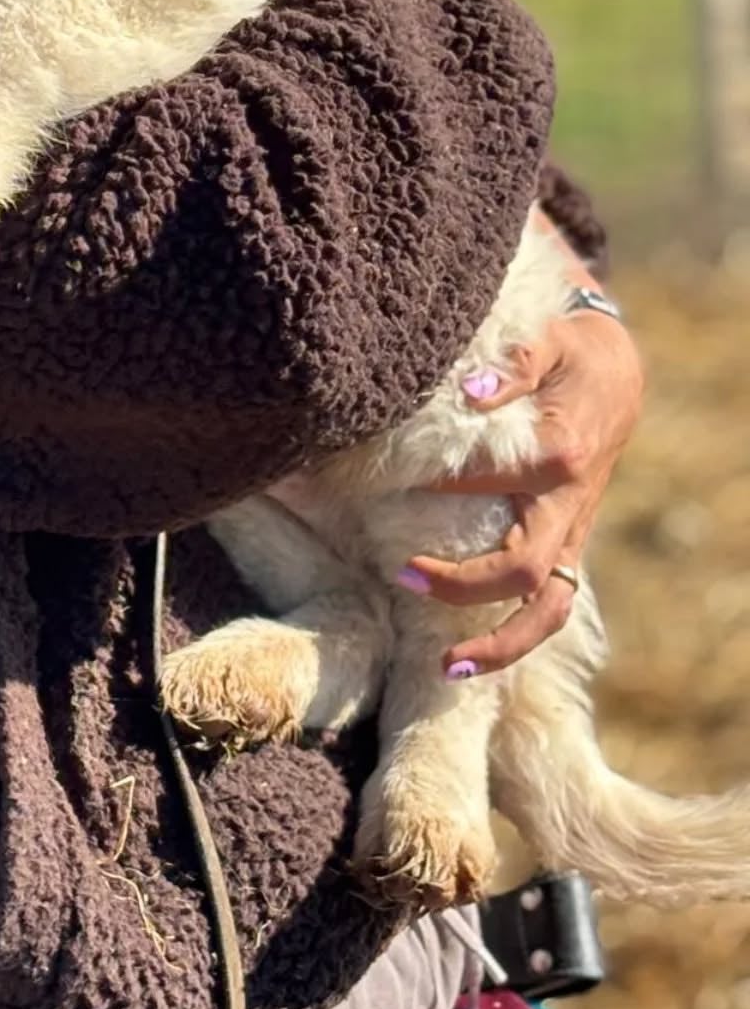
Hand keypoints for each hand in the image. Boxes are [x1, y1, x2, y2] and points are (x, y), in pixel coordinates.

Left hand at [402, 281, 643, 675]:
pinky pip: (550, 607)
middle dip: (462, 583)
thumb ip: (513, 364)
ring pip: (546, 610)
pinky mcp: (567, 548)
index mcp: (563, 452)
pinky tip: (465, 659)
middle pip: (524, 567)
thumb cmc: (570, 354)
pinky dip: (514, 639)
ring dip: (499, 644)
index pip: (497, 482)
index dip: (443, 485)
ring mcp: (571, 534)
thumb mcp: (547, 341)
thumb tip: (468, 391)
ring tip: (445, 667)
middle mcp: (569, 505)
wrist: (617, 376)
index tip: (392, 482)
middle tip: (400, 573)